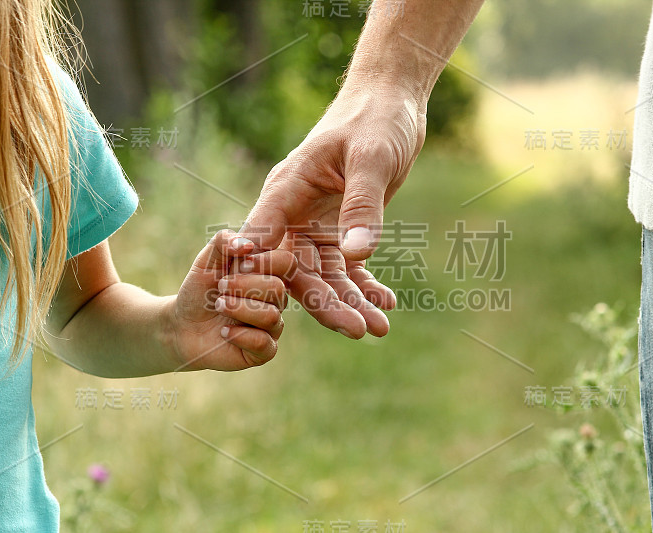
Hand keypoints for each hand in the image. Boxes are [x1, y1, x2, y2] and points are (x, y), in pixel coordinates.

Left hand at [170, 230, 296, 370]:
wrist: (183, 324)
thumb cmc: (200, 289)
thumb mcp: (207, 259)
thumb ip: (224, 241)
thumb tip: (247, 245)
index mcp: (270, 274)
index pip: (287, 263)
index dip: (263, 262)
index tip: (238, 265)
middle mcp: (277, 300)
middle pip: (278, 289)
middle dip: (242, 286)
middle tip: (221, 288)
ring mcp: (272, 326)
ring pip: (271, 316)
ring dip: (238, 309)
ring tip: (219, 305)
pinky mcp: (264, 350)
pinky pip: (264, 343)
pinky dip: (240, 335)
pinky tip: (225, 331)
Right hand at [241, 83, 424, 334]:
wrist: (391, 104)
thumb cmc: (374, 119)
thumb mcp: (371, 158)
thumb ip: (362, 204)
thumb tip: (355, 253)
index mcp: (286, 190)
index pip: (264, 239)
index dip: (261, 277)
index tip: (266, 313)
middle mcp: (295, 213)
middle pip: (299, 269)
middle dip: (326, 302)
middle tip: (355, 330)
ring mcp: (317, 224)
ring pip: (327, 275)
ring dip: (350, 301)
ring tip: (378, 329)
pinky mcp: (342, 229)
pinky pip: (350, 266)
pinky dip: (365, 286)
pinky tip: (385, 304)